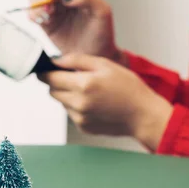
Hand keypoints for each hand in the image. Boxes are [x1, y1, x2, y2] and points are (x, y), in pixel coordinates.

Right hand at [27, 0, 123, 63]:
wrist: (95, 57)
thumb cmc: (102, 35)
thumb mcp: (102, 14)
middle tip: (49, 9)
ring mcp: (54, 11)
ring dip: (36, 4)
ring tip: (45, 17)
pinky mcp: (46, 24)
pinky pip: (32, 14)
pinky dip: (32, 15)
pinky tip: (40, 22)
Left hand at [38, 54, 172, 151]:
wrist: (142, 115)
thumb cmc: (129, 87)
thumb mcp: (105, 65)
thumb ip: (77, 60)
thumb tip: (56, 60)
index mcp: (83, 84)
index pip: (50, 78)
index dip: (45, 72)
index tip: (46, 70)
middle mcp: (78, 103)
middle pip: (52, 92)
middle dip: (57, 83)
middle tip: (73, 78)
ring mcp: (80, 117)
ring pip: (61, 102)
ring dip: (68, 95)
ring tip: (89, 91)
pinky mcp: (83, 127)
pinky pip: (71, 113)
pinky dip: (77, 107)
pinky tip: (95, 103)